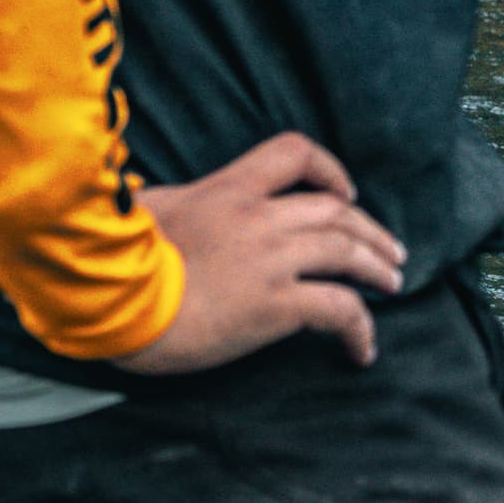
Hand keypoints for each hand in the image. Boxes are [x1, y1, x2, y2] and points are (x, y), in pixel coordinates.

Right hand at [118, 132, 407, 373]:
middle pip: (336, 211)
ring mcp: (272, 260)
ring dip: (377, 268)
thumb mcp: (144, 212)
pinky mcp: (277, 305)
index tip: (346, 193)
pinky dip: (361, 328)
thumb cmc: (111, 259)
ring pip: (347, 252)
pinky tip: (363, 349)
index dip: (329, 170)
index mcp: (227, 189)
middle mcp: (259, 218)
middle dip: (370, 230)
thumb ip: (171, 204)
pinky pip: (341, 310)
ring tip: (393, 284)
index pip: (293, 153)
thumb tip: (160, 202)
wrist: (110, 301)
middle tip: (390, 252)